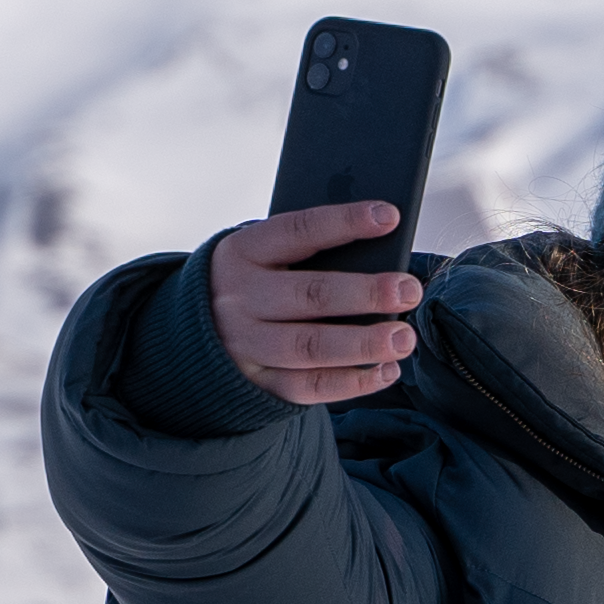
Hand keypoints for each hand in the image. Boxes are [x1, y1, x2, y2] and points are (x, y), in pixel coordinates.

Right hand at [210, 203, 420, 406]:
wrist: (194, 331)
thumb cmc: (252, 282)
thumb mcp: (264, 255)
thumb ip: (309, 253)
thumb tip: (381, 255)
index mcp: (243, 252)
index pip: (299, 230)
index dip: (345, 222)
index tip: (389, 217)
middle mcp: (240, 298)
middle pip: (310, 295)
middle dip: (366, 293)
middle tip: (409, 290)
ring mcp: (246, 344)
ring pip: (310, 347)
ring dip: (364, 344)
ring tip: (403, 338)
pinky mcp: (258, 382)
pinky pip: (309, 387)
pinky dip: (352, 382)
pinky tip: (386, 370)